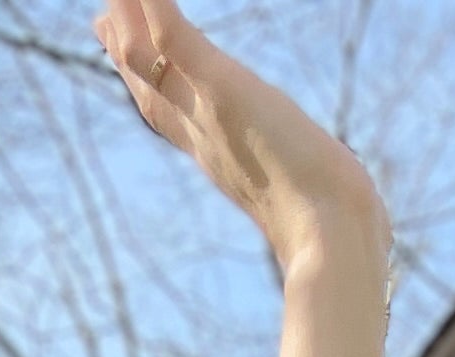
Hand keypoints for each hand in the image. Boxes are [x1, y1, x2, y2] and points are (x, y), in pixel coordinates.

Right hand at [92, 1, 388, 284]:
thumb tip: (352, 213)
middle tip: (103, 19)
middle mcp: (207, 141)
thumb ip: (314, 190)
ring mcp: (207, 114)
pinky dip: (153, 6)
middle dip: (125, 58)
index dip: (150, 93)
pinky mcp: (221, 89)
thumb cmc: (335, 230)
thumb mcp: (318, 199)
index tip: (132, 66)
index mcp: (225, 164)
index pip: (177, 122)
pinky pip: (174, 39)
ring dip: (129, 22)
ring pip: (150, 63)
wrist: (328, 235)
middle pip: (151, 92)